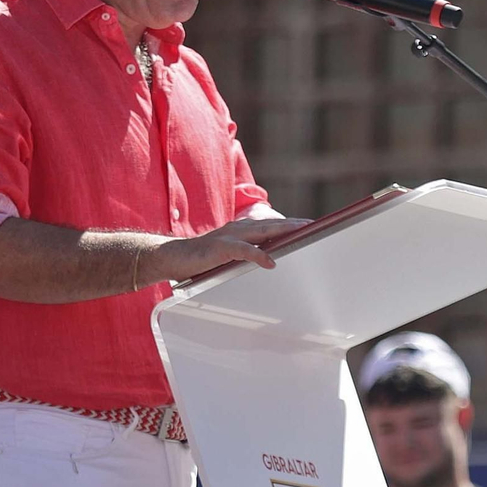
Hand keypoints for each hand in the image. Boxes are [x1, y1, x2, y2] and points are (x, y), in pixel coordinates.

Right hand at [148, 217, 310, 282]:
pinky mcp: (219, 248)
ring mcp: (228, 237)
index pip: (269, 226)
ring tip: (301, 232)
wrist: (172, 258)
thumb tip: (269, 260)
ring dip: (282, 230)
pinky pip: (243, 251)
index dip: (289, 224)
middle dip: (292, 224)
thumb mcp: (228, 255)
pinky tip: (270, 262)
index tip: (309, 225)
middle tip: (313, 224)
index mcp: (240, 231)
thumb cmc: (201, 259)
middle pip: (270, 224)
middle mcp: (237, 230)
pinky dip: (258, 255)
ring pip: (260, 231)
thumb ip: (247, 254)